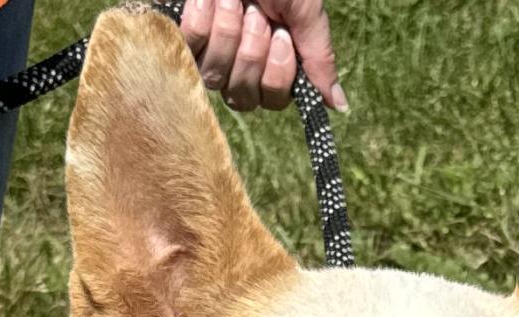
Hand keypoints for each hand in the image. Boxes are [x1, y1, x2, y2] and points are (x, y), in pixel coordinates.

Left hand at [180, 0, 345, 112]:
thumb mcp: (305, 10)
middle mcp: (237, 66)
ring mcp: (206, 55)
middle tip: (257, 14)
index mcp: (269, 63)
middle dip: (253, 52)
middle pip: (243, 96)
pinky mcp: (180, 38)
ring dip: (230, 32)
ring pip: (216, 77)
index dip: (277, 74)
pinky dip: (204, 18)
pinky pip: (191, 49)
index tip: (281, 35)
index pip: (273, 100)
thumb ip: (318, 57)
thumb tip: (339, 105)